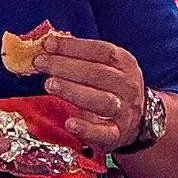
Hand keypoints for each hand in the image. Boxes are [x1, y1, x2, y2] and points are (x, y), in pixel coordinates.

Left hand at [31, 30, 145, 155]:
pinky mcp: (117, 134)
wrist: (136, 121)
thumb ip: (81, 56)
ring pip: (101, 100)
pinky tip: (69, 123)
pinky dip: (86, 129)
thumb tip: (48, 43)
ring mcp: (124, 111)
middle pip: (98, 73)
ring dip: (73, 91)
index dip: (74, 46)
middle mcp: (127, 86)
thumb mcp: (105, 67)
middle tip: (41, 63)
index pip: (101, 51)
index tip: (49, 44)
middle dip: (66, 66)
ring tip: (50, 84)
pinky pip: (103, 133)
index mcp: (125, 64)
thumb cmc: (111, 88)